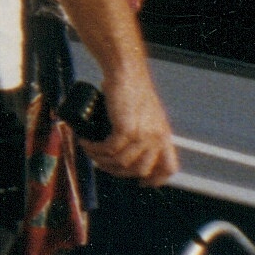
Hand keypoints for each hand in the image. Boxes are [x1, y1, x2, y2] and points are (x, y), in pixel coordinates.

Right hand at [83, 69, 179, 185]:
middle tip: (103, 163)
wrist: (126, 71)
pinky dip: (95, 149)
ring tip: (89, 150)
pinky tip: (86, 143)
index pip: (168, 168)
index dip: (155, 179)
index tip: (140, 182)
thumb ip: (144, 129)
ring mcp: (142, 135)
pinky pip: (109, 149)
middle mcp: (156, 138)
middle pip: (140, 171)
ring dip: (101, 160)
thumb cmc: (133, 87)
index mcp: (164, 136)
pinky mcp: (126, 129)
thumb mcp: (147, 114)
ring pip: (121, 162)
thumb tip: (126, 142)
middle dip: (119, 172)